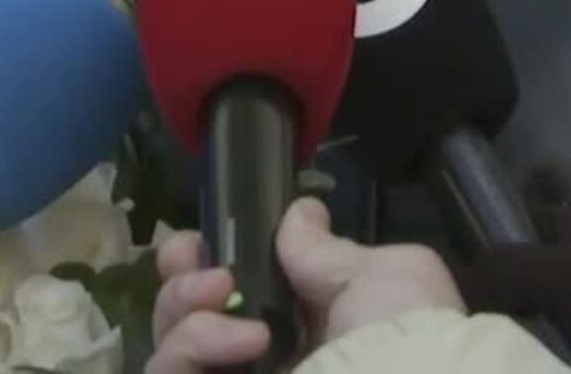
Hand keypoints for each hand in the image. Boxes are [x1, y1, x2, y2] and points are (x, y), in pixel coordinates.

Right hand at [147, 198, 463, 372]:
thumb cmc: (404, 333)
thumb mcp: (386, 275)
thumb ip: (329, 249)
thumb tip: (302, 212)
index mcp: (304, 328)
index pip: (232, 294)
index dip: (204, 260)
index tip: (202, 240)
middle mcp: (262, 362)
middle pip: (183, 318)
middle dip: (181, 282)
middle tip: (212, 274)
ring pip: (166, 347)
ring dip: (186, 310)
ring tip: (232, 307)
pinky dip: (190, 348)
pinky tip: (247, 342)